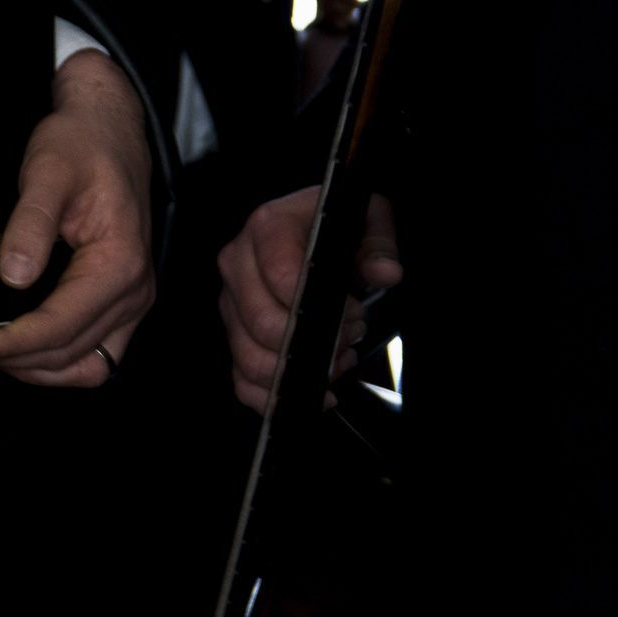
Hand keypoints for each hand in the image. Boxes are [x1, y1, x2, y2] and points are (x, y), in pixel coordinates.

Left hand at [0, 50, 156, 388]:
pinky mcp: (119, 302)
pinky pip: (91, 354)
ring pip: (83, 367)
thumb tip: (12, 276)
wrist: (108, 128)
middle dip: (9, 359)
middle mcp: (134, 291)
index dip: (8, 343)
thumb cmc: (84, 145)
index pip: (59, 326)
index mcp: (120, 263)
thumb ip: (31, 224)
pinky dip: (53, 361)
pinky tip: (16, 349)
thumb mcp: (49, 172)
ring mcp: (131, 301)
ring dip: (31, 367)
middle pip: (68, 354)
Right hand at [218, 185, 402, 415]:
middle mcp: (238, 263)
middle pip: (262, 323)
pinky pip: (242, 379)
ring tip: (337, 362)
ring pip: (250, 358)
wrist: (310, 229)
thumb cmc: (335, 226)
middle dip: (313, 345)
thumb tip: (386, 273)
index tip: (353, 314)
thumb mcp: (366, 220)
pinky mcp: (234, 333)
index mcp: (267, 227)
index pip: (282, 276)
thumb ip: (379, 245)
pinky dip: (276, 396)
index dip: (321, 307)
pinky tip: (313, 392)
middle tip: (348, 340)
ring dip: (299, 374)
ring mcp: (231, 302)